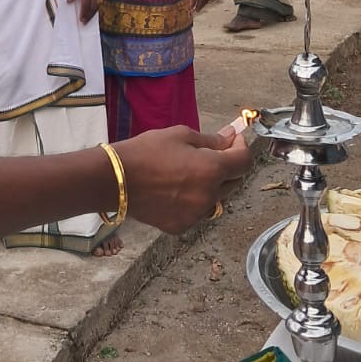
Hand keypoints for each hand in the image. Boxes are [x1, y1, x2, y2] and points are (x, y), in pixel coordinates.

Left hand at [68, 0, 103, 23]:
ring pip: (98, 3)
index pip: (86, 3)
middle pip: (94, 6)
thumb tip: (69, 1)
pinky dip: (97, 5)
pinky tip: (94, 8)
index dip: (84, 12)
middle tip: (85, 22)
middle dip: (89, 15)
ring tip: (89, 18)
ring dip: (94, 12)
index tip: (81, 19)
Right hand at [114, 125, 252, 232]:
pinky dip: (194, 200)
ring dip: (212, 185)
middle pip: (234, 182)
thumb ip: (210, 140)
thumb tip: (230, 139)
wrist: (116, 179)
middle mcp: (209, 196)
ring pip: (216, 199)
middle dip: (229, 166)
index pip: (244, 162)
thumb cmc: (147, 151)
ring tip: (190, 172)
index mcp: (212, 170)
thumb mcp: (180, 135)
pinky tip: (176, 189)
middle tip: (212, 153)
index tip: (234, 140)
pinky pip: (197, 212)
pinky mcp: (181, 226)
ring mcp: (196, 215)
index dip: (242, 148)